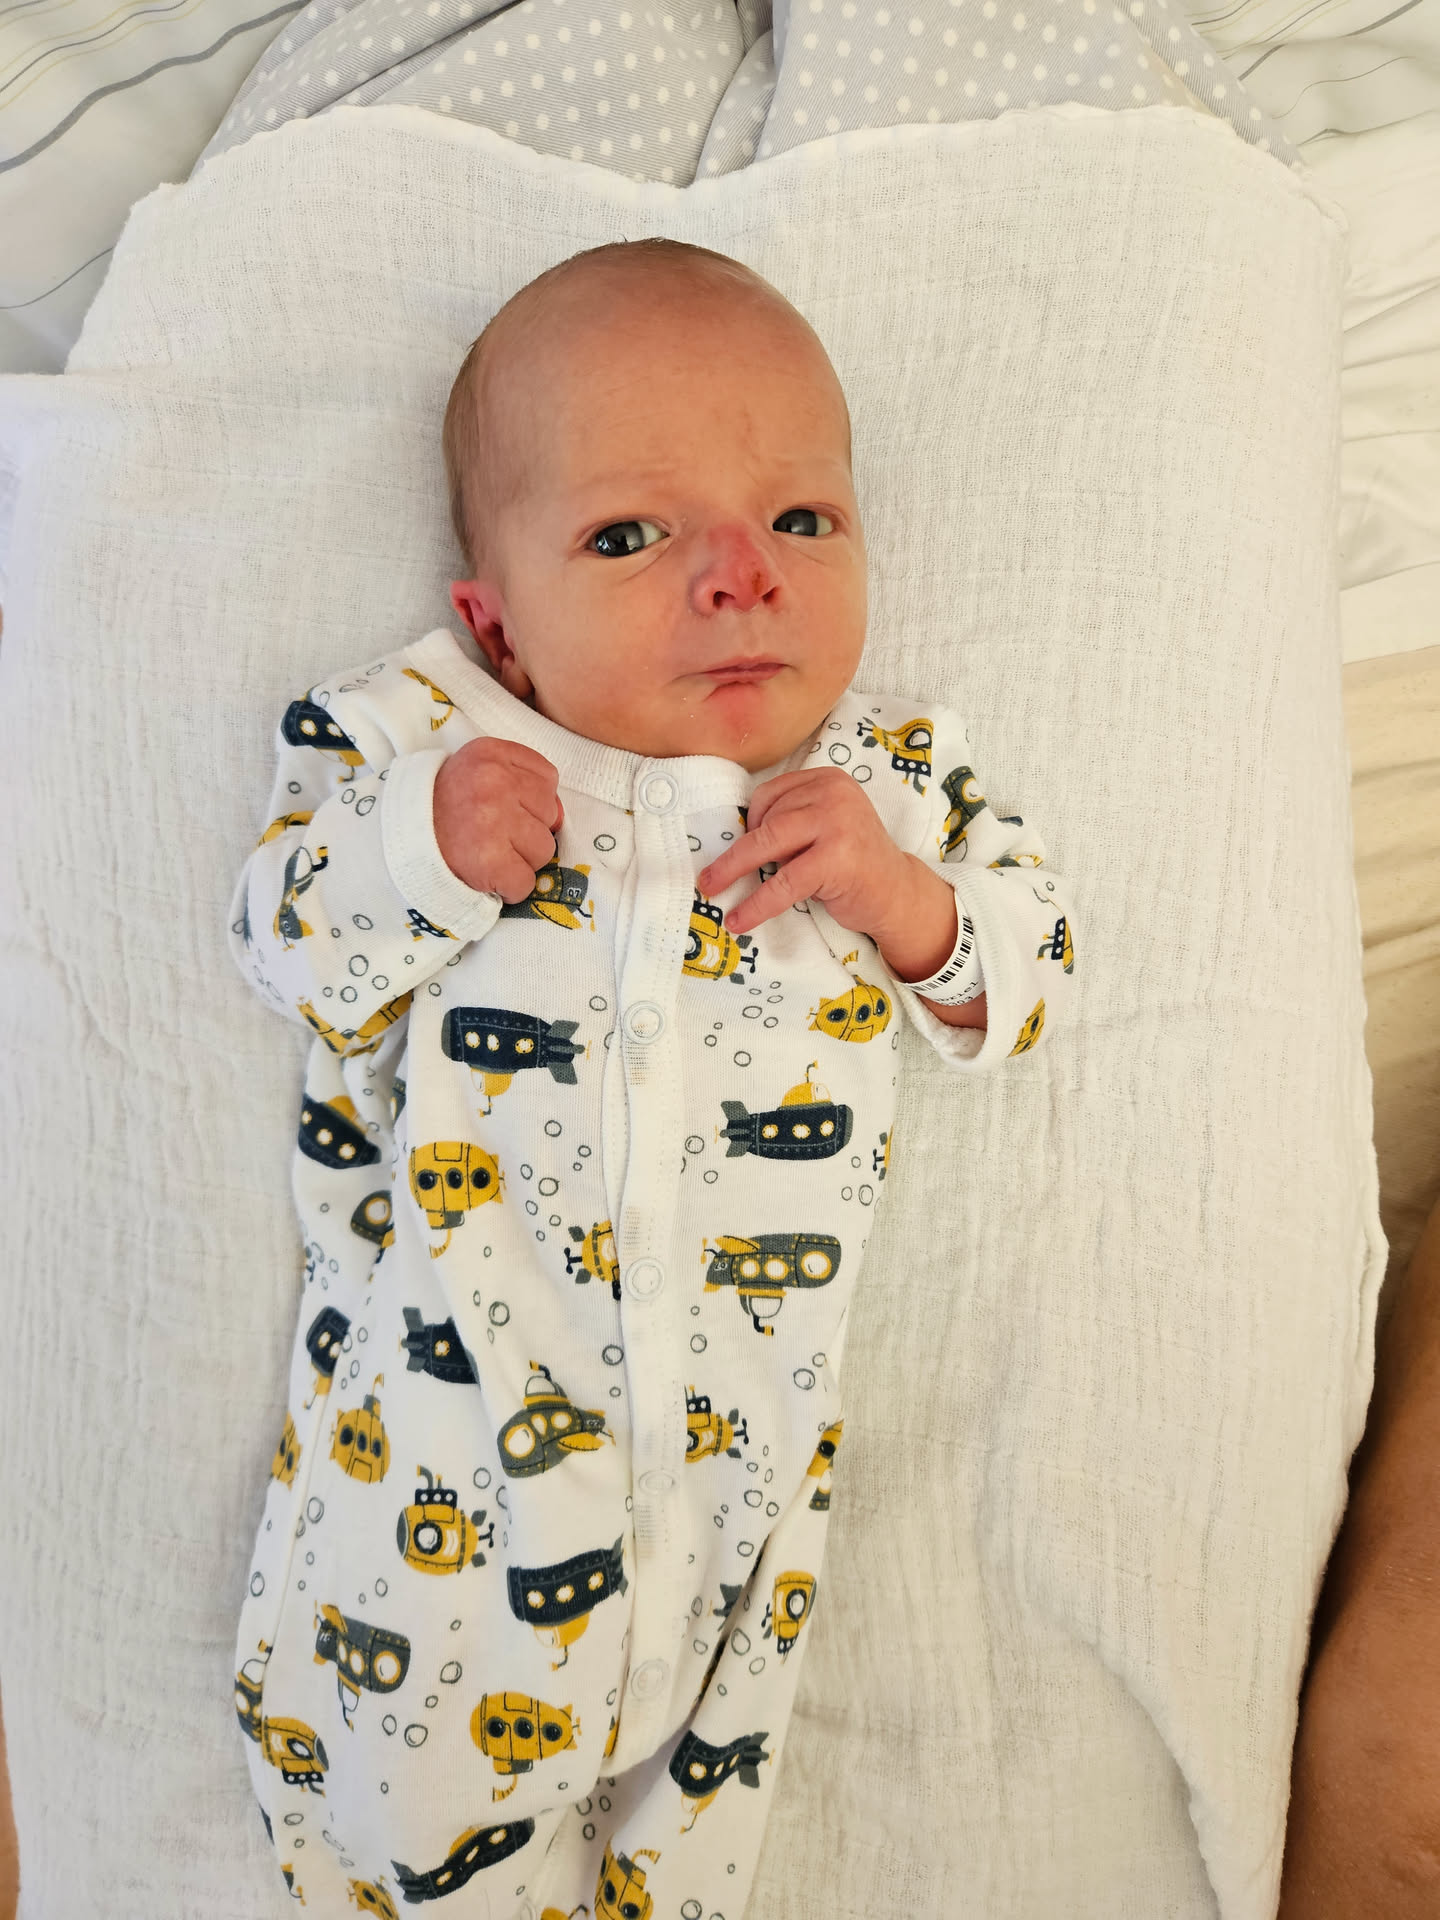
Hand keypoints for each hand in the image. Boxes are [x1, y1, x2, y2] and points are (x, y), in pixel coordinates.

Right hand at [432, 737, 563, 901]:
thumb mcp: (476, 773)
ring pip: (543, 850)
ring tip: (487, 854)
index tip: (503, 808)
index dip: (530, 801)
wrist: (395, 840)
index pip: (547, 778)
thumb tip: (560, 816)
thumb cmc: (441, 808)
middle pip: (550, 815)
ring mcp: (493, 821)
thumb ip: (520, 782)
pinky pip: (525, 883)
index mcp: (491, 754)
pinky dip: (509, 888)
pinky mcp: (490, 861)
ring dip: (519, 861)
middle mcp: (494, 782)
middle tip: (491, 834)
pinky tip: (486, 876)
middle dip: (526, 831)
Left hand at [695, 768, 910, 940]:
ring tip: (715, 893)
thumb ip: (792, 821)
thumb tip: (732, 840)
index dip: (749, 823)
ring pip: (769, 846)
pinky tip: (741, 919)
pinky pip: (784, 882)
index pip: (770, 794)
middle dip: (733, 853)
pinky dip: (758, 903)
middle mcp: (834, 794)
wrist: (897, 894)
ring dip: (736, 872)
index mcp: (828, 780)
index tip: (740, 849)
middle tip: (708, 878)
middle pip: (766, 819)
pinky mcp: (837, 858)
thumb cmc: (854, 864)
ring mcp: (838, 823)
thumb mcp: (824, 828)